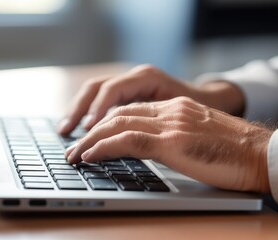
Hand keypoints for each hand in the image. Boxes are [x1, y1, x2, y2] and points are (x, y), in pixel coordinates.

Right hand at [58, 65, 201, 133]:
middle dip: (78, 109)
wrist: (212, 99)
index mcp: (147, 77)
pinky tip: (81, 127)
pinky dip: (89, 112)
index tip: (88, 131)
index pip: (112, 89)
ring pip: (95, 92)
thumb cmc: (200, 108)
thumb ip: (152, 122)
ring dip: (79, 110)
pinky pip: (102, 99)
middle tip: (66, 132)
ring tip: (65, 130)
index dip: (98, 110)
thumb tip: (123, 137)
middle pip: (96, 87)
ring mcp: (131, 83)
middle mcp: (135, 76)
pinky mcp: (129, 93)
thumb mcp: (180, 114)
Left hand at [66, 97, 271, 192]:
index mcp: (175, 108)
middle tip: (74, 146)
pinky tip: (91, 155)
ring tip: (75, 154)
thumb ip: (173, 136)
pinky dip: (105, 147)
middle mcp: (170, 111)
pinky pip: (129, 141)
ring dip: (91, 139)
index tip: (91, 135)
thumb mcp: (198, 137)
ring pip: (118, 124)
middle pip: (119, 114)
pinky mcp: (173, 142)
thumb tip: (151, 148)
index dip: (106, 122)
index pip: (130, 110)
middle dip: (91, 129)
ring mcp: (171, 124)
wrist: (261, 154)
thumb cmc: (232, 152)